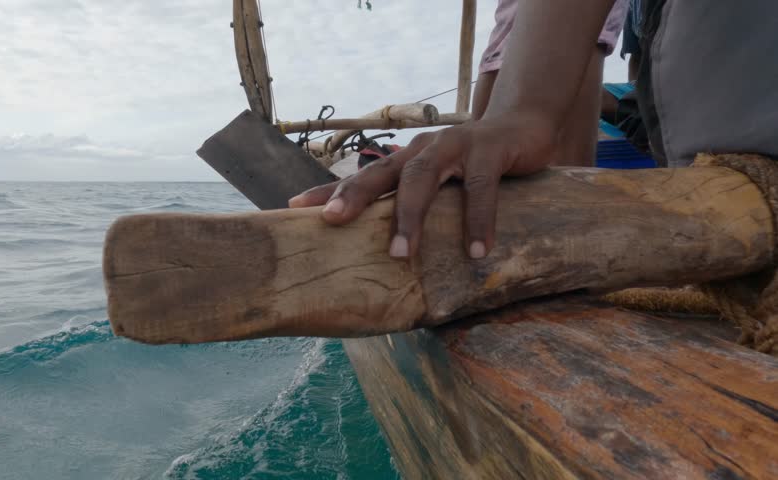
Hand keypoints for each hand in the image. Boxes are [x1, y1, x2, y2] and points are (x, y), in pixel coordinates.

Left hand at [289, 111, 557, 258]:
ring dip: (410, 216)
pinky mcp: (489, 150)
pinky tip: (476, 251)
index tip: (293, 208)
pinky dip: (476, 220)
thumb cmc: (473, 166)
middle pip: (382, 172)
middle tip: (332, 220)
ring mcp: (454, 146)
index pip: (361, 177)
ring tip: (400, 253)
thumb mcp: (440, 184)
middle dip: (354, 195)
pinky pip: (479, 188)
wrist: (524, 128)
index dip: (328, 190)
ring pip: (422, 178)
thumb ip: (415, 205)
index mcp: (404, 160)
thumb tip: (388, 255)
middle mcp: (421, 150)